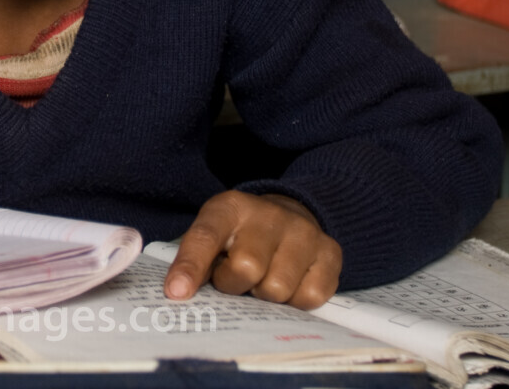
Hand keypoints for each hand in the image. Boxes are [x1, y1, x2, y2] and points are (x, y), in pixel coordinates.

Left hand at [164, 191, 341, 308]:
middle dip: (234, 285)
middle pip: (246, 268)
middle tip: (234, 279)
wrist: (291, 215)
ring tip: (262, 279)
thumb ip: (195, 260)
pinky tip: (289, 283)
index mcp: (230, 207)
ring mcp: (304, 231)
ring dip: (265, 295)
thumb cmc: (241, 234)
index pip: (205, 237)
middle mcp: (270, 214)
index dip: (190, 266)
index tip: (177, 293)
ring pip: (278, 288)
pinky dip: (295, 301)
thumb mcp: (213, 235)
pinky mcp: (331, 252)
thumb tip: (179, 294)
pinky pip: (309, 297)